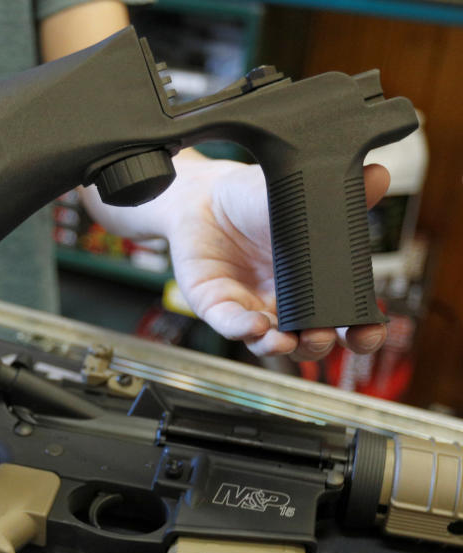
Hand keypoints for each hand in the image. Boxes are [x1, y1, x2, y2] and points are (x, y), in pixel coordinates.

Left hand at [82, 154, 390, 359]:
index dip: (360, 332)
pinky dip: (243, 329)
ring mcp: (252, 308)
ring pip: (270, 343)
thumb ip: (338, 194)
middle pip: (309, 341)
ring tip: (286, 340)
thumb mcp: (297, 196)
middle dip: (318, 345)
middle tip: (321, 336)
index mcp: (315, 284)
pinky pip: (230, 325)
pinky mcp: (217, 306)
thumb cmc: (255, 202)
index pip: (345, 319)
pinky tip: (255, 325)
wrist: (205, 196)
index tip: (367, 332)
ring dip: (281, 346)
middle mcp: (285, 304)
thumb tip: (377, 176)